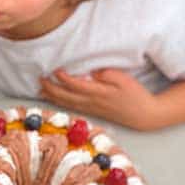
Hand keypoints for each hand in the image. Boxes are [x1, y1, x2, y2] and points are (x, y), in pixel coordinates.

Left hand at [39, 68, 159, 129]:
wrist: (144, 115)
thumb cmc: (136, 95)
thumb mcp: (124, 80)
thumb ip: (107, 74)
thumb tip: (91, 72)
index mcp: (99, 92)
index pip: (75, 85)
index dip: (63, 78)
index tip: (54, 68)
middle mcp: (91, 102)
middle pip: (65, 95)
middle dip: (50, 87)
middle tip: (39, 78)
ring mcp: (91, 109)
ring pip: (66, 103)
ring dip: (52, 96)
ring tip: (40, 89)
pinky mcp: (93, 112)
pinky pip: (71, 107)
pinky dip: (60, 102)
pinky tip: (54, 99)